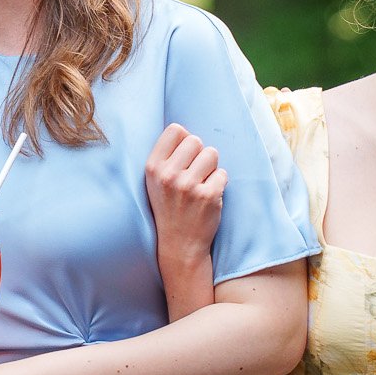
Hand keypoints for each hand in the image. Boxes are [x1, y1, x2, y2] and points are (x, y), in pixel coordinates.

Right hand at [145, 123, 224, 264]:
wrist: (179, 244)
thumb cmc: (170, 207)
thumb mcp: (156, 180)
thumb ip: (167, 156)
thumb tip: (186, 131)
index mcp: (152, 167)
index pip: (175, 130)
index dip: (184, 140)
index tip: (184, 157)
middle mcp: (168, 175)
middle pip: (195, 140)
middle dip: (199, 155)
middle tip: (193, 175)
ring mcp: (188, 186)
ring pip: (212, 154)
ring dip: (211, 168)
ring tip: (201, 185)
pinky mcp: (209, 196)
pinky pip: (223, 173)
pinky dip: (219, 183)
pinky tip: (208, 197)